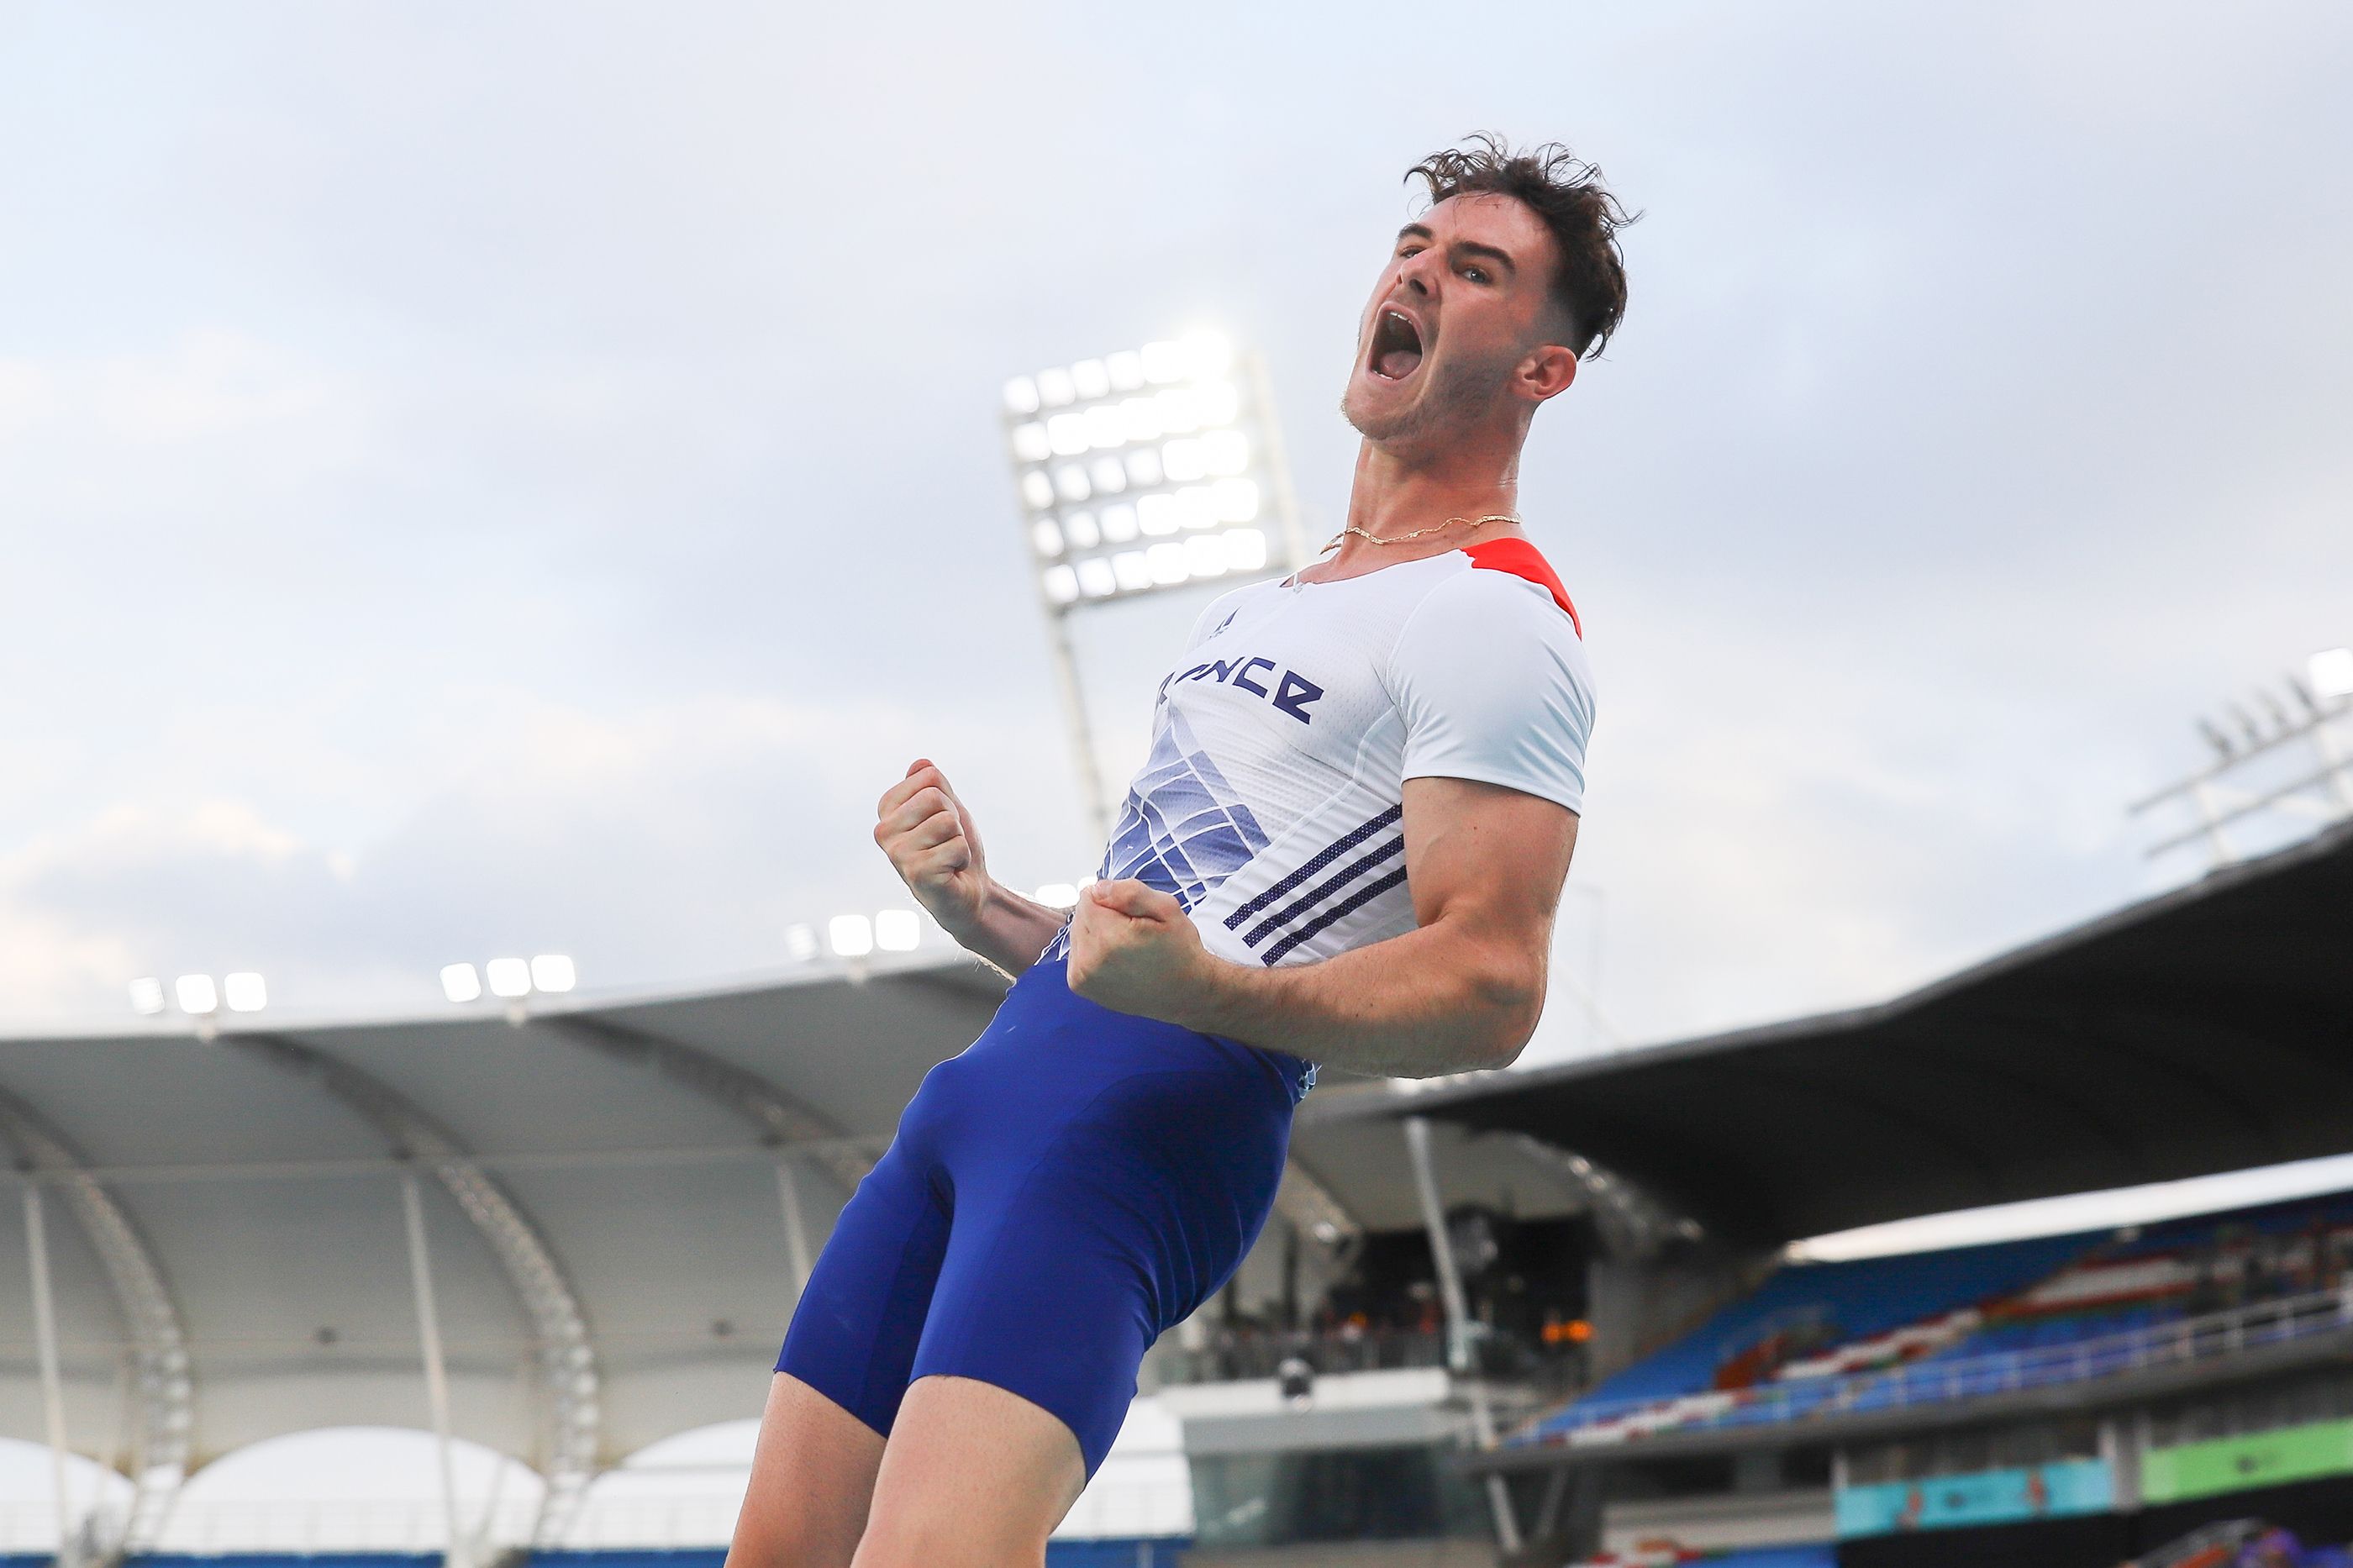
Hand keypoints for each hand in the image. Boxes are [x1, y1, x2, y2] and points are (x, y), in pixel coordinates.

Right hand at [873, 759, 992, 935]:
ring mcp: (896, 852)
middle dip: (953, 818)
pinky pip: (956, 845)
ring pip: (946, 821)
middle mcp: (884, 830)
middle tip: (946, 841)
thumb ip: (934, 785)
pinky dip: (962, 858)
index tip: (940, 820)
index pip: (928, 775)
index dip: (946, 797)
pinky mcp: (915, 872)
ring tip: (947, 856)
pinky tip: (950, 871)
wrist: (968, 891)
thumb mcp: (947, 808)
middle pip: (934, 796)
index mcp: (887, 809)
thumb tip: (921, 763)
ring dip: (958, 839)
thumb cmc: (954, 847)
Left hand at [1066, 878, 1215, 1022]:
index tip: (1134, 917)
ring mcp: (1081, 975)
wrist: (1183, 993)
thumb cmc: (1178, 949)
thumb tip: (1097, 888)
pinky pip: (1077, 950)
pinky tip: (1116, 960)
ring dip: (1098, 933)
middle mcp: (1089, 960)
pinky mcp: (1078, 984)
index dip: (1114, 900)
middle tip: (1133, 933)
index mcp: (1109, 937)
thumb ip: (1130, 891)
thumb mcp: (1167, 908)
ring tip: (1126, 948)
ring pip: (1078, 931)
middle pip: (1081, 913)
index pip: (1090, 895)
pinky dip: (1093, 950)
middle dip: (1105, 916)